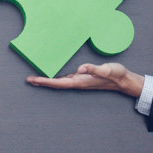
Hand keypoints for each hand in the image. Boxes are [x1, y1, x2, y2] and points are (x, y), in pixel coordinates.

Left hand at [27, 62, 144, 97]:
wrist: (124, 80)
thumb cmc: (116, 75)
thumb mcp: (107, 70)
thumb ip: (93, 69)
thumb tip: (80, 68)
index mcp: (80, 81)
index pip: (59, 82)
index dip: (45, 81)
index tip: (34, 80)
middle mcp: (78, 82)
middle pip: (56, 84)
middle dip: (42, 82)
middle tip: (28, 80)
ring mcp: (80, 81)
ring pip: (60, 82)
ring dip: (47, 81)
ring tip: (35, 79)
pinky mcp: (82, 77)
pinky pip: (65, 78)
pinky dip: (56, 77)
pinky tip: (53, 75)